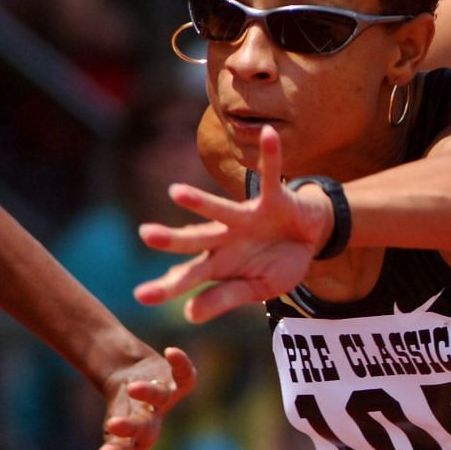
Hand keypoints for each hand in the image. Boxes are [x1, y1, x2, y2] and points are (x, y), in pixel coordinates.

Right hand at [95, 347, 195, 449]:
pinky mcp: (179, 380)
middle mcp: (153, 420)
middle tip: (112, 425)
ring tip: (133, 388)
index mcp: (136, 438)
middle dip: (130, 427)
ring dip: (148, 393)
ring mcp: (166, 399)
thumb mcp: (114, 422)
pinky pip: (184, 374)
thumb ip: (112, 442)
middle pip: (144, 427)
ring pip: (159, 397)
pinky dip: (180, 363)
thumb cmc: (123, 405)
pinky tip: (171, 352)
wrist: (134, 374)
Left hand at [133, 125, 331, 322]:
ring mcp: (248, 217)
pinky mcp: (273, 199)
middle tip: (146, 235)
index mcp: (220, 262)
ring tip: (176, 193)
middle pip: (195, 240)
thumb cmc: (278, 263)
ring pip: (221, 209)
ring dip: (201, 201)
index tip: (141, 295)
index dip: (167, 286)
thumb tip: (189, 315)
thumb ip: (224, 299)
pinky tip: (268, 134)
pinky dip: (271, 156)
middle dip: (172, 239)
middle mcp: (226, 236)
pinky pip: (273, 176)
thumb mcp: (256, 289)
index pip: (188, 275)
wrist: (309, 236)